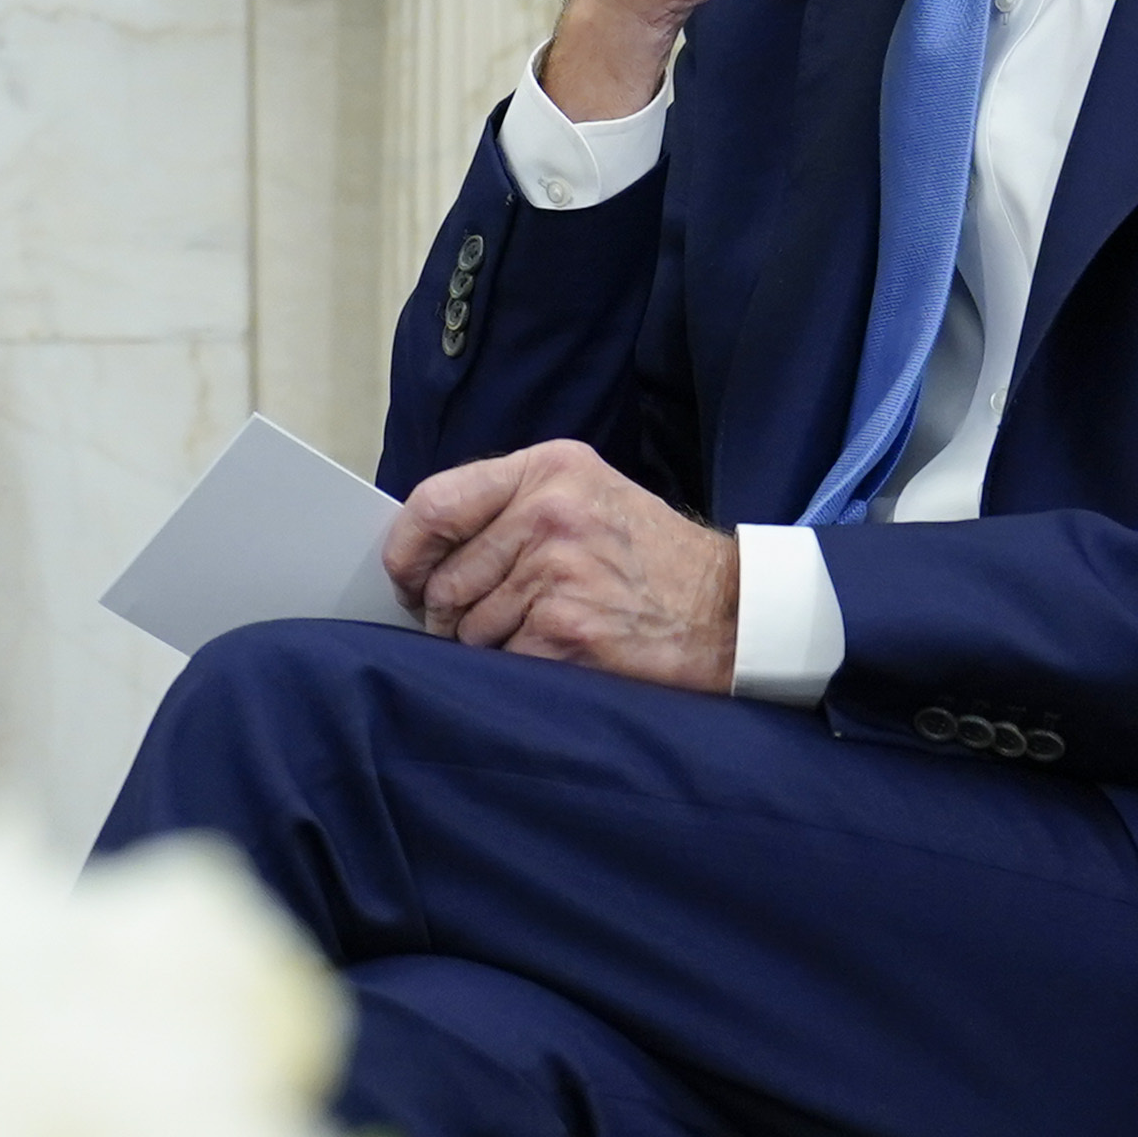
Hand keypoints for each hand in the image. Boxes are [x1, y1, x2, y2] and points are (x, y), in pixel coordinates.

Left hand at [380, 440, 738, 691]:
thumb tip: (422, 546)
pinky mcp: (566, 629)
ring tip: (536, 632)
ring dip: (487, 644)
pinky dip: (518, 667)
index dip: (405, 552)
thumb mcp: (585, 495)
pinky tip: (556, 653)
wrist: (731, 611)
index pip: (433, 504)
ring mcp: (557, 572)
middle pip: (445, 579)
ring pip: (468, 627)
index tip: (405, 579)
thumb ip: (509, 506)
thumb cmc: (649, 559)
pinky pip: (501, 659)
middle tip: (479, 623)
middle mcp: (548, 513)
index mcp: (546, 470)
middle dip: (447, 614)